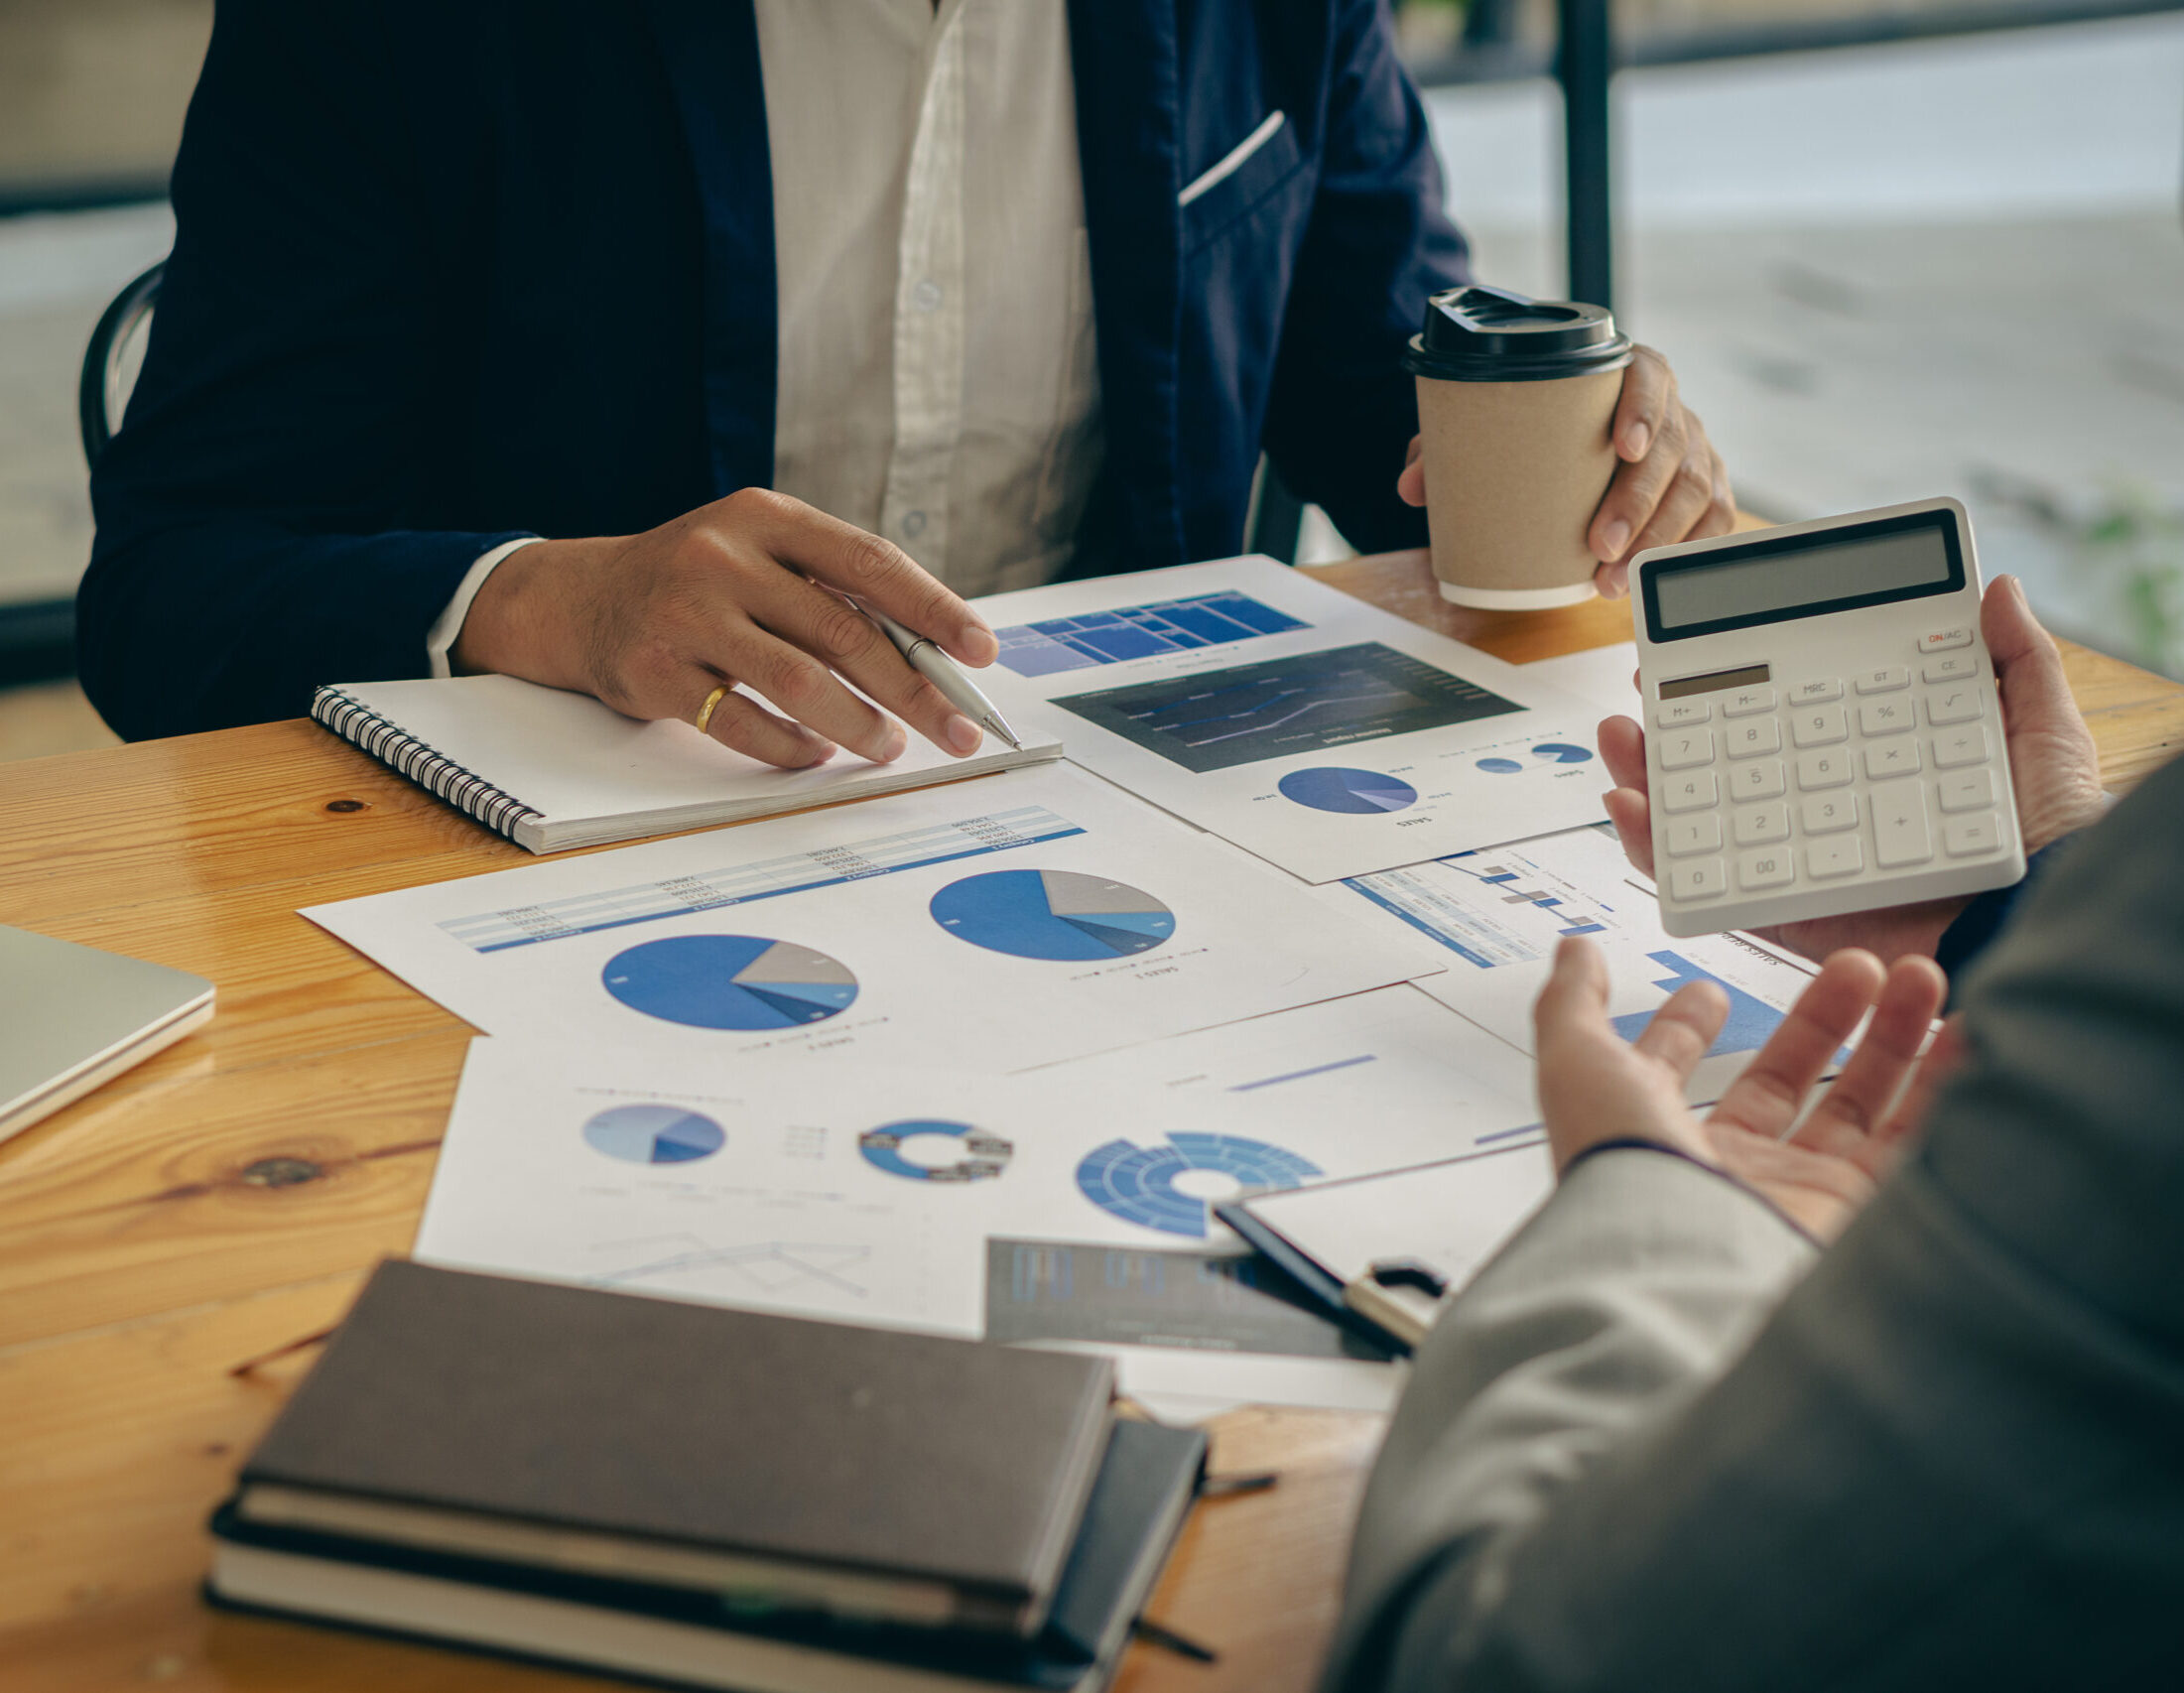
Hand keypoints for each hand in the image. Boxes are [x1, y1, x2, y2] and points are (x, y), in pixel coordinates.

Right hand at [452, 489, 1001, 768]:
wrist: (580, 600)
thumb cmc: (697, 583)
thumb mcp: (761, 556)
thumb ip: (833, 591)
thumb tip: (933, 653)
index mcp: (767, 519)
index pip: (870, 561)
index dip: (933, 609)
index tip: (981, 650)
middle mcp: (725, 557)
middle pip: (843, 630)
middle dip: (912, 687)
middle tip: (954, 727)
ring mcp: (686, 614)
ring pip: (798, 680)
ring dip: (858, 723)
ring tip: (889, 747)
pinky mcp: (654, 671)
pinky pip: (738, 721)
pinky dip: (788, 744)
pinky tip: (814, 753)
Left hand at [1396, 344, 1735, 599]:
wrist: (1578, 429)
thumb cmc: (1542, 425)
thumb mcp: (1498, 424)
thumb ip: (1451, 446)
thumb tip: (1411, 486)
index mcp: (1629, 374)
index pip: (1650, 379)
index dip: (1643, 411)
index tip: (1621, 448)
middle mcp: (1672, 409)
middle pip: (1672, 449)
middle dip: (1639, 502)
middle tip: (1601, 546)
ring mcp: (1694, 449)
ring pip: (1694, 490)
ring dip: (1658, 540)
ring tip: (1613, 580)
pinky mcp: (1705, 488)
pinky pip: (1713, 519)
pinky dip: (1690, 550)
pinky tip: (1659, 577)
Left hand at [1534, 936, 1954, 1240]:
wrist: (1691, 1269)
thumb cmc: (1628, 1175)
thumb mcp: (1578, 1066)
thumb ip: (1571, 1004)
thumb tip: (1573, 954)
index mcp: (1662, 1138)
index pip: (1676, 1075)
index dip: (1687, 1029)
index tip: (1706, 994)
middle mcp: (1733, 1174)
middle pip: (1787, 1083)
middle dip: (1825, 1019)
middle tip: (1860, 966)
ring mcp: (1801, 1200)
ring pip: (1859, 1110)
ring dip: (1894, 1041)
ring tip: (1921, 980)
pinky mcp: (1865, 1225)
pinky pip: (1918, 1151)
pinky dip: (1946, 1092)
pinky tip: (1966, 1040)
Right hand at [1598, 574, 2107, 964]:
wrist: (2048, 921)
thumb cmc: (2058, 840)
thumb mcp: (2041, 733)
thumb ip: (2019, 664)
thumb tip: (2001, 589)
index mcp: (1876, 766)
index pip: (1788, 718)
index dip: (1734, 685)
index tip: (1693, 652)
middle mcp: (1830, 813)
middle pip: (1727, 768)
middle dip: (1668, 732)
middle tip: (1640, 697)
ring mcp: (1803, 863)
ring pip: (1704, 824)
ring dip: (1648, 784)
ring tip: (1620, 745)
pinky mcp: (1791, 916)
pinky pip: (1713, 889)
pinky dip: (1661, 857)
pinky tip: (1636, 816)